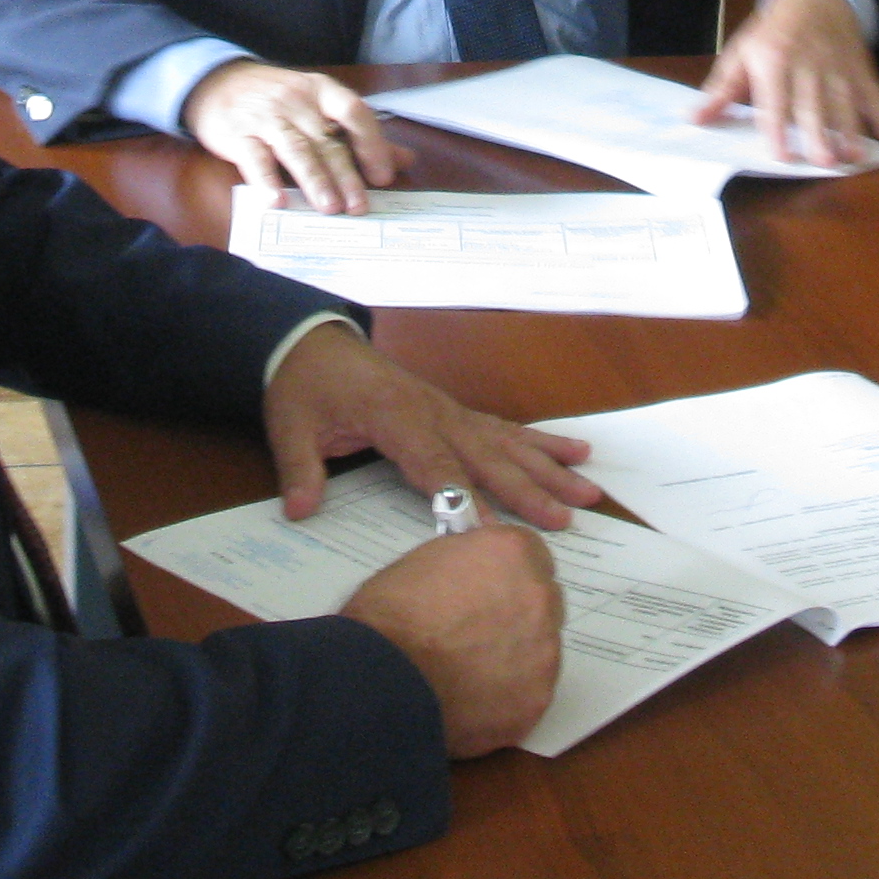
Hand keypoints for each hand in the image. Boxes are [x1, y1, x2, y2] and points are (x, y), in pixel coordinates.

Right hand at [185, 59, 407, 212]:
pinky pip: (254, 158)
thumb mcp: (318, 106)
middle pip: (327, 140)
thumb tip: (406, 160)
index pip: (353, 112)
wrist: (216, 82)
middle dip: (346, 175)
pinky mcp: (238, 135)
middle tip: (359, 206)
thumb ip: (360, 134)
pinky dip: (266, 180)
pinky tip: (277, 201)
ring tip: (330, 207)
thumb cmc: (278, 99)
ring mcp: (266, 118)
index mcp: (321, 91)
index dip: (371, 143)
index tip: (383, 175)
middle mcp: (296, 102)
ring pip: (295, 149)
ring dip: (314, 179)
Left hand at [264, 322, 598, 530]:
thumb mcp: (290, 427)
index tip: (490, 536)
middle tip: (566, 518)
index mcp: (393, 415)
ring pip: (506, 442)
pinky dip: (541, 442)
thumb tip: (300, 511)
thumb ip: (300, 470)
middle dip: (527, 489)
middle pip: (485, 456)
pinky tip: (576, 450)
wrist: (313, 342)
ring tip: (589, 490)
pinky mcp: (455, 411)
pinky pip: (503, 428)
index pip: (434, 465)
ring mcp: (449, 410)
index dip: (462, 501)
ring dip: (548, 468)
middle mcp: (432, 411)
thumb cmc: (305, 386)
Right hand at [339, 525, 561, 755]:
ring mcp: (543, 651)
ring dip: (516, 656)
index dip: (509, 576)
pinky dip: (509, 696)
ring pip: (541, 650)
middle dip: (519, 613)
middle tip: (481, 633)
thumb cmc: (391, 616)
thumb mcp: (426, 562)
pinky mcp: (536, 700)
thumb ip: (468, 565)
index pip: (533, 557)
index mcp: (512, 554)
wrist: (383, 677)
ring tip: (471, 672)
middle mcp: (538, 597)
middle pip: (543, 602)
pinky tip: (475, 699)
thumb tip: (475, 578)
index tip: (494, 590)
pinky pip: (530, 692)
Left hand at [691, 0, 878, 165]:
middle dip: (820, 132)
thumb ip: (721, 89)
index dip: (777, 128)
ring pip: (845, 101)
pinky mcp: (860, 67)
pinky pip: (875, 92)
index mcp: (773, 60)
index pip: (774, 100)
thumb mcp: (742, 52)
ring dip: (852, 130)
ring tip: (856, 157)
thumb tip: (695, 119)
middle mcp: (807, 64)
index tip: (782, 156)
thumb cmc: (772, 32)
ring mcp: (837, 66)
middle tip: (826, 162)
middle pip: (813, 103)